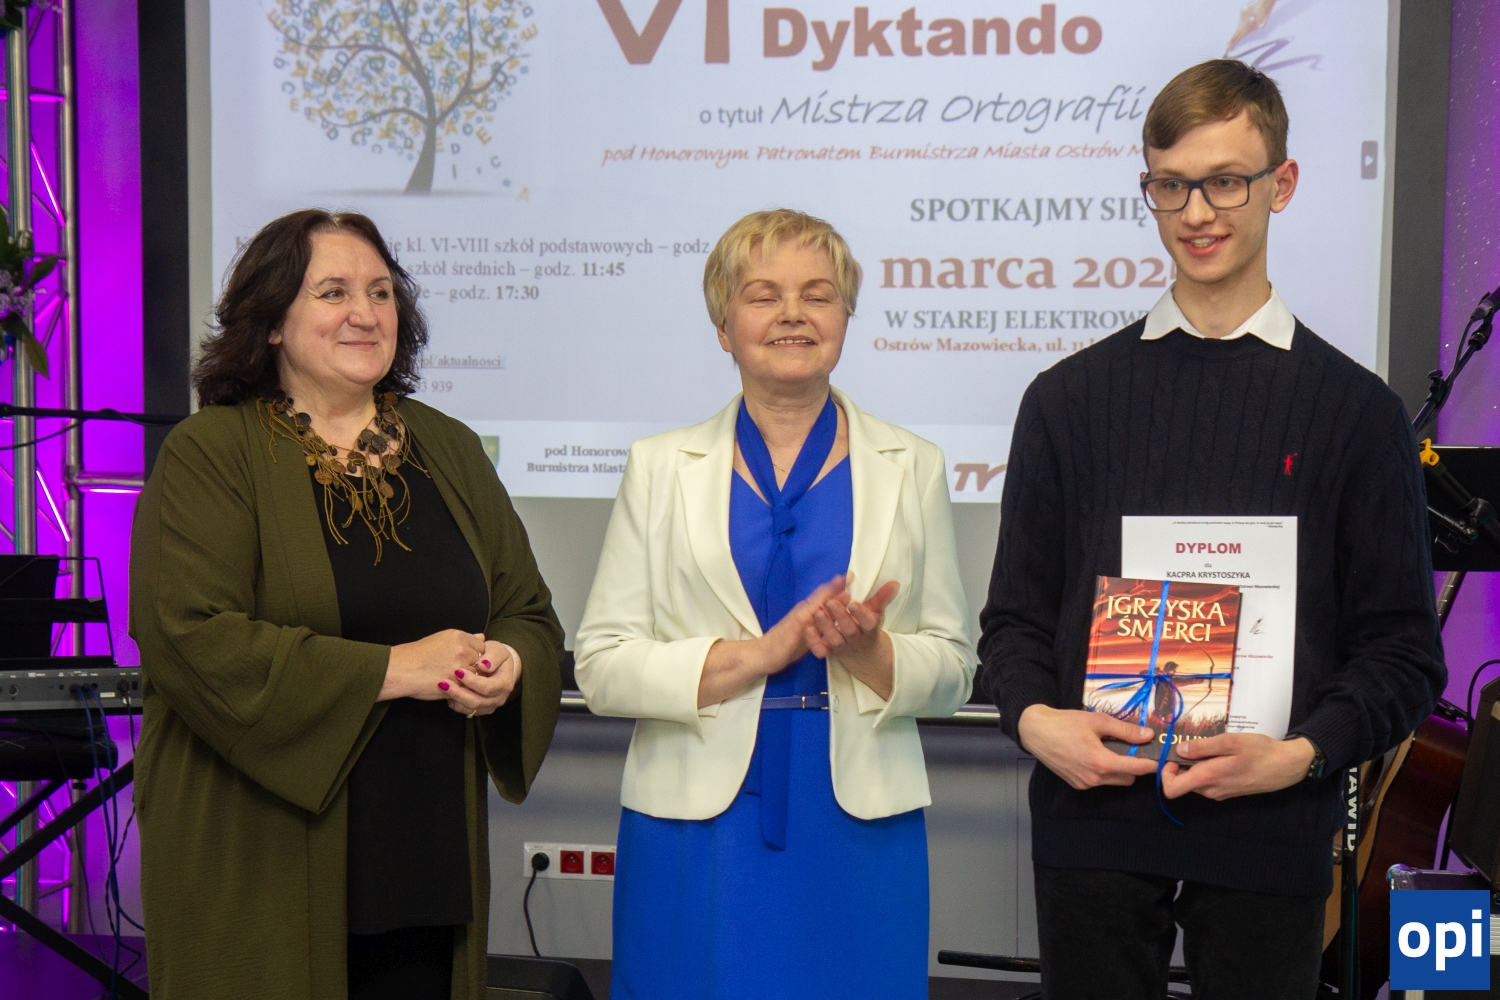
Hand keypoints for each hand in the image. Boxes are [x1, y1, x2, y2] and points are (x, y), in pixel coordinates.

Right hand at [382, 629, 485, 702]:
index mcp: (459, 636)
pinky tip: (452, 687)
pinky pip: (468, 688)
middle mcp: (461, 649)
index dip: (475, 655)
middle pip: (481, 661)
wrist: (401, 669)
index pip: (481, 646)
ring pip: (476, 675)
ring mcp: (459, 667)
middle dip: (473, 667)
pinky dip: (462, 689)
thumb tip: (482, 637)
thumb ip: (464, 639)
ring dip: (469, 680)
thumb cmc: (419, 655)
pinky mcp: (455, 683)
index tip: (464, 660)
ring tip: (453, 679)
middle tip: (457, 671)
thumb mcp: (442, 639)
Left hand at [442, 640, 522, 717]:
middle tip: (443, 683)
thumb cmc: (495, 656)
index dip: (473, 681)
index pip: (488, 687)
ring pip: (469, 708)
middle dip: (459, 693)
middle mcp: (498, 698)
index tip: (458, 671)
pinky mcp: (479, 709)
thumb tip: (484, 665)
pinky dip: (454, 702)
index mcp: (504, 684)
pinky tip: (446, 692)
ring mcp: (489, 706)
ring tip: (442, 686)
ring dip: (454, 698)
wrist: (495, 666)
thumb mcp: (497, 650)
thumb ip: (493, 656)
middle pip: (477, 701)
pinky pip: (464, 710)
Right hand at [696, 575, 847, 707]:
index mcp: (806, 611)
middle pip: (820, 597)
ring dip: (828, 597)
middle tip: (851, 575)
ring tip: (842, 588)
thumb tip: (834, 613)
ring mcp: (797, 619)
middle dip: (835, 587)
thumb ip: (818, 621)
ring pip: (815, 606)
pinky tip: (823, 609)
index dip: (836, 587)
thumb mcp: (806, 630)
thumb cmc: (785, 642)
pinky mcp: (793, 630)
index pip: (822, 597)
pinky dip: (816, 613)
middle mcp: (802, 611)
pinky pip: (806, 620)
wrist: (762, 654)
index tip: (850, 576)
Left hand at [806, 578, 898, 699]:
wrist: (863, 654)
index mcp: (868, 629)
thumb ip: (882, 597)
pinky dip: (814, 642)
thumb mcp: (875, 613)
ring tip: (818, 612)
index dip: (862, 614)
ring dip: (826, 626)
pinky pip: (822, 650)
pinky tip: (809, 629)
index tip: (854, 604)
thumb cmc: (866, 628)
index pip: (868, 623)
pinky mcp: (830, 652)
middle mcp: (855, 639)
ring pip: (834, 640)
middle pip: (849, 630)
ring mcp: (842, 646)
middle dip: (840, 616)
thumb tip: (894, 583)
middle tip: (831, 602)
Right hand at [1016, 704, 1159, 789]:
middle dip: (1134, 766)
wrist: (1036, 732)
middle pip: (1128, 778)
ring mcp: (1085, 784)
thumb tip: (1148, 735)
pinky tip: (1093, 756)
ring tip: (1109, 750)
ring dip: (1119, 770)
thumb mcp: (1097, 721)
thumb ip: (1125, 730)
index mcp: (1101, 762)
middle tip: (1129, 748)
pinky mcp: (1077, 785)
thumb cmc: (1066, 723)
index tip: (1160, 758)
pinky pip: (1100, 782)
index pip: (1136, 769)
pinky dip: (1104, 772)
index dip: (1151, 764)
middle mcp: (1094, 778)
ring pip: (1115, 781)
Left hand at [1159, 734, 1313, 800]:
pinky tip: (1220, 755)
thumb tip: (1179, 750)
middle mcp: (1211, 790)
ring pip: (1194, 782)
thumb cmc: (1260, 751)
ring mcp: (1220, 793)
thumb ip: (1202, 747)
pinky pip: (1207, 782)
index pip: (1171, 789)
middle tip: (1192, 744)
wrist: (1287, 766)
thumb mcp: (1230, 742)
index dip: (1165, 772)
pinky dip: (1206, 769)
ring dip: (1194, 766)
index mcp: (1208, 778)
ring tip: (1209, 747)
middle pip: (1181, 783)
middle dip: (1180, 765)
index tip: (1173, 755)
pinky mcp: (1228, 791)